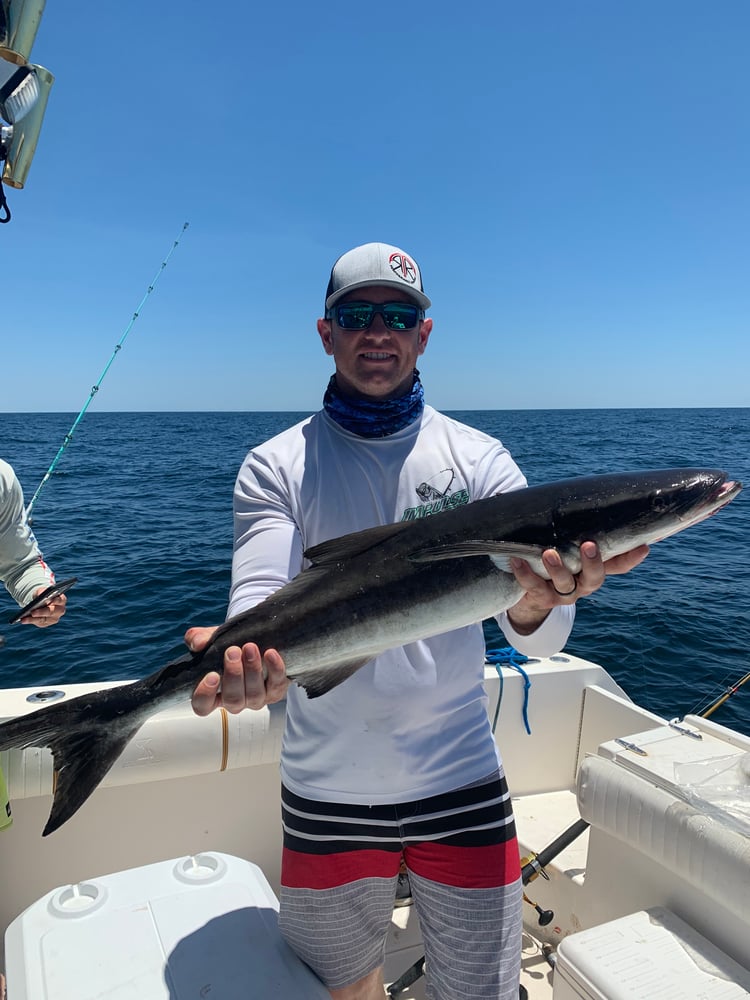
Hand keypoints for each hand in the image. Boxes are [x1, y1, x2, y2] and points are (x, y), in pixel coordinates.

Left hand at [22, 586, 67, 627]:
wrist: (41, 602)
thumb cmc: (43, 595)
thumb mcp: (42, 591)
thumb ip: (42, 592)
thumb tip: (39, 596)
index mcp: (61, 600)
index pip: (60, 600)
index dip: (56, 601)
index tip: (51, 600)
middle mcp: (60, 610)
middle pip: (52, 612)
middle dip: (42, 612)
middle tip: (33, 612)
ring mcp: (54, 618)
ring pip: (44, 619)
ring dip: (33, 619)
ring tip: (24, 619)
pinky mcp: (47, 623)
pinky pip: (38, 623)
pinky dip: (30, 621)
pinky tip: (23, 620)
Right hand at [185, 626, 288, 716]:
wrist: (256, 640)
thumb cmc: (228, 644)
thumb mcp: (211, 639)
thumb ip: (198, 638)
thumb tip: (198, 643)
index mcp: (213, 694)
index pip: (202, 706)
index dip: (205, 695)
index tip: (211, 675)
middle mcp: (234, 701)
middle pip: (232, 699)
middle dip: (233, 675)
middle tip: (232, 651)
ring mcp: (255, 699)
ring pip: (254, 694)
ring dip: (252, 670)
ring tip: (250, 648)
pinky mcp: (275, 691)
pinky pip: (276, 685)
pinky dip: (274, 669)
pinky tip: (270, 653)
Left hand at [507, 541, 649, 633]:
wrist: (530, 593)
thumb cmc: (554, 556)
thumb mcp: (568, 543)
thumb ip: (577, 527)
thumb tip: (586, 494)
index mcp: (593, 568)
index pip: (618, 564)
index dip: (631, 557)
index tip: (643, 546)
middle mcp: (583, 583)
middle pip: (595, 577)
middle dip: (593, 562)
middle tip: (588, 545)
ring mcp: (563, 593)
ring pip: (565, 583)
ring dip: (557, 568)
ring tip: (549, 553)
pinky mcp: (542, 597)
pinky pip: (534, 586)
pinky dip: (525, 573)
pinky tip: (517, 560)